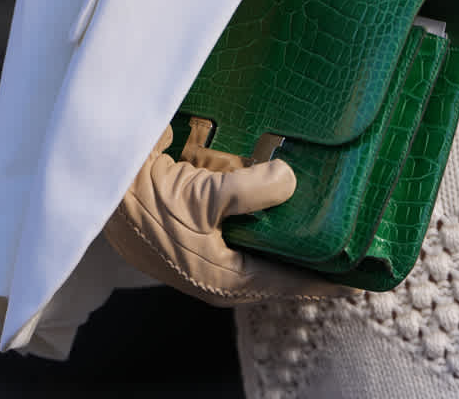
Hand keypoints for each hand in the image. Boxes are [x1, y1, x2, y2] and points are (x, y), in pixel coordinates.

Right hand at [103, 123, 355, 306]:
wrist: (92, 180)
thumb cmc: (141, 201)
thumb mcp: (200, 196)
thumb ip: (251, 191)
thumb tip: (290, 180)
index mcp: (222, 279)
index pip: (289, 285)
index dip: (328, 281)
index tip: (365, 276)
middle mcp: (220, 266)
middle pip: (281, 262)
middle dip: (315, 249)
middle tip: (358, 232)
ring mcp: (209, 241)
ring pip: (264, 235)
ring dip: (291, 219)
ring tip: (333, 202)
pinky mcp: (198, 215)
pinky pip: (243, 208)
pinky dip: (264, 194)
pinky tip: (286, 172)